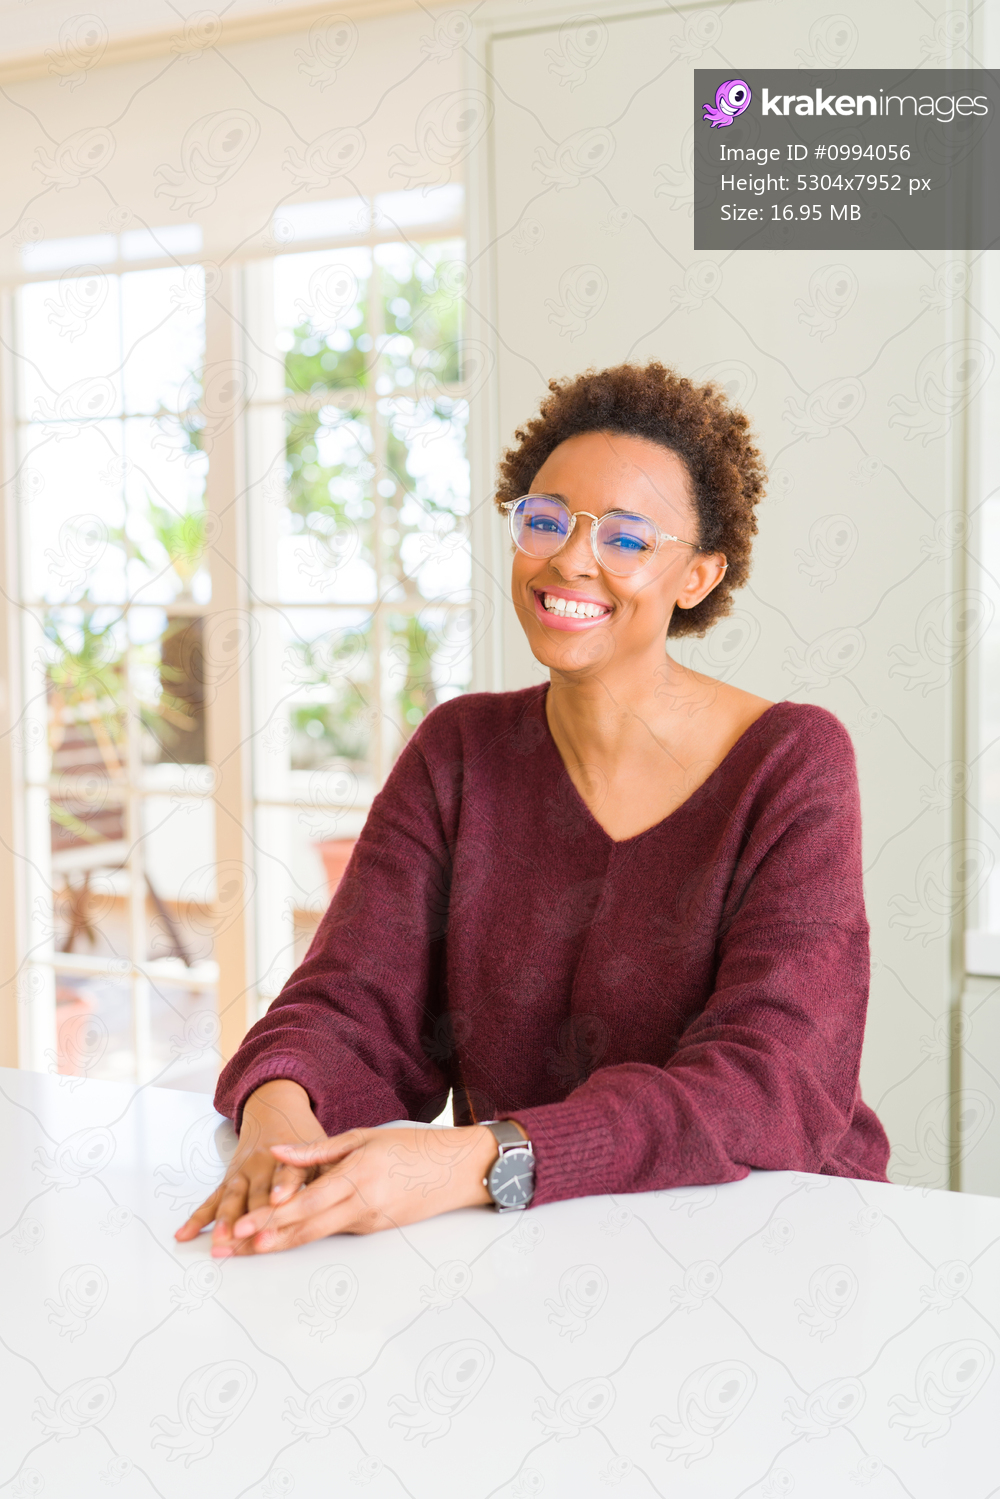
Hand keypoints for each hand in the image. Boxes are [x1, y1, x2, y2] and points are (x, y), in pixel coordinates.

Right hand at [174, 1079, 325, 1256]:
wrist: (275, 1106)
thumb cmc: (305, 1134)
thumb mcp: (322, 1145)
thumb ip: (328, 1168)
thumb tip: (344, 1189)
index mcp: (290, 1154)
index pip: (288, 1173)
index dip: (284, 1187)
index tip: (280, 1201)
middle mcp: (263, 1163)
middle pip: (256, 1194)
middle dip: (250, 1217)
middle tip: (244, 1239)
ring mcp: (243, 1171)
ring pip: (232, 1197)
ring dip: (224, 1220)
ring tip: (219, 1242)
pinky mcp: (230, 1178)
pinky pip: (213, 1199)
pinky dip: (199, 1216)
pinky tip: (185, 1233)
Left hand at [227, 1124, 499, 1253]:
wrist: (458, 1171)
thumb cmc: (413, 1147)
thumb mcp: (364, 1137)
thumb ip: (317, 1150)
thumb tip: (278, 1152)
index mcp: (358, 1176)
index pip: (307, 1203)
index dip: (272, 1217)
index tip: (242, 1227)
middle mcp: (362, 1205)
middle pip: (304, 1229)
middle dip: (263, 1241)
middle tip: (229, 1249)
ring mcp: (369, 1222)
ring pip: (316, 1236)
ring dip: (279, 1243)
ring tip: (245, 1249)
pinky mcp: (374, 1230)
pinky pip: (335, 1230)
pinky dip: (306, 1234)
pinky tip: (281, 1236)